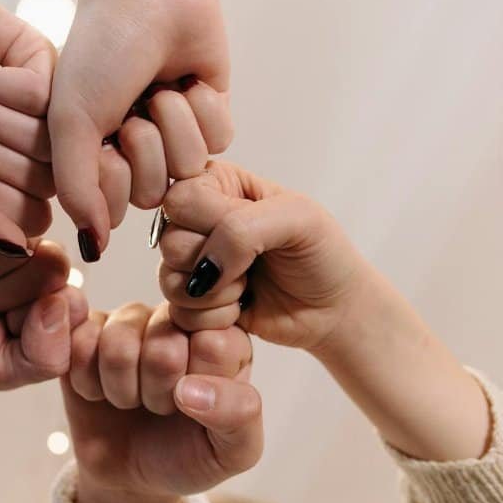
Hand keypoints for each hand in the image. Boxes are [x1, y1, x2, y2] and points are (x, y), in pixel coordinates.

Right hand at [48, 0, 231, 260]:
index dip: (111, 175)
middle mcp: (131, 152)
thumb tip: (93, 248)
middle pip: (154, 191)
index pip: (112, 207)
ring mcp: (173, 136)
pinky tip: (187, 77)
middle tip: (134, 102)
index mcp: (92, 154)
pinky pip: (220, 143)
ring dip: (175, 121)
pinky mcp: (211, 117)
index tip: (103, 136)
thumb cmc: (100, 48)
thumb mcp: (72, 121)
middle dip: (146, 143)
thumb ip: (76, 190)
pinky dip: (203, 107)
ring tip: (160, 84)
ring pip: (190, 168)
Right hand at [61, 302, 259, 502]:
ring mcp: (131, 319)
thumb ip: (238, 414)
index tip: (195, 405)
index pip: (214, 343)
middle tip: (161, 407)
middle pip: (163, 342)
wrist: (131, 476)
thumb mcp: (233, 450)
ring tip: (131, 401)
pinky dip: (86, 382)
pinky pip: (78, 341)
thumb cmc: (188, 454)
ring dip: (120, 389)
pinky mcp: (87, 328)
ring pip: (117, 342)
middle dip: (157, 393)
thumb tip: (191, 388)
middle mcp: (179, 318)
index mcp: (226, 338)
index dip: (196, 386)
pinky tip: (99, 391)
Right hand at [159, 159, 371, 352]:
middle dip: (215, 261)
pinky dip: (214, 317)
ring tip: (249, 286)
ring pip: (169, 279)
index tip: (251, 230)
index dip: (211, 223)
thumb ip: (241, 229)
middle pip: (170, 241)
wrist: (334, 308)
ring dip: (217, 293)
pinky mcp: (195, 302)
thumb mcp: (296, 218)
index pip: (181, 199)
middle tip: (253, 263)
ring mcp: (193, 263)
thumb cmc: (320, 253)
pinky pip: (179, 313)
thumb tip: (201, 269)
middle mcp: (197, 221)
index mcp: (217, 184)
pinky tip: (241, 307)